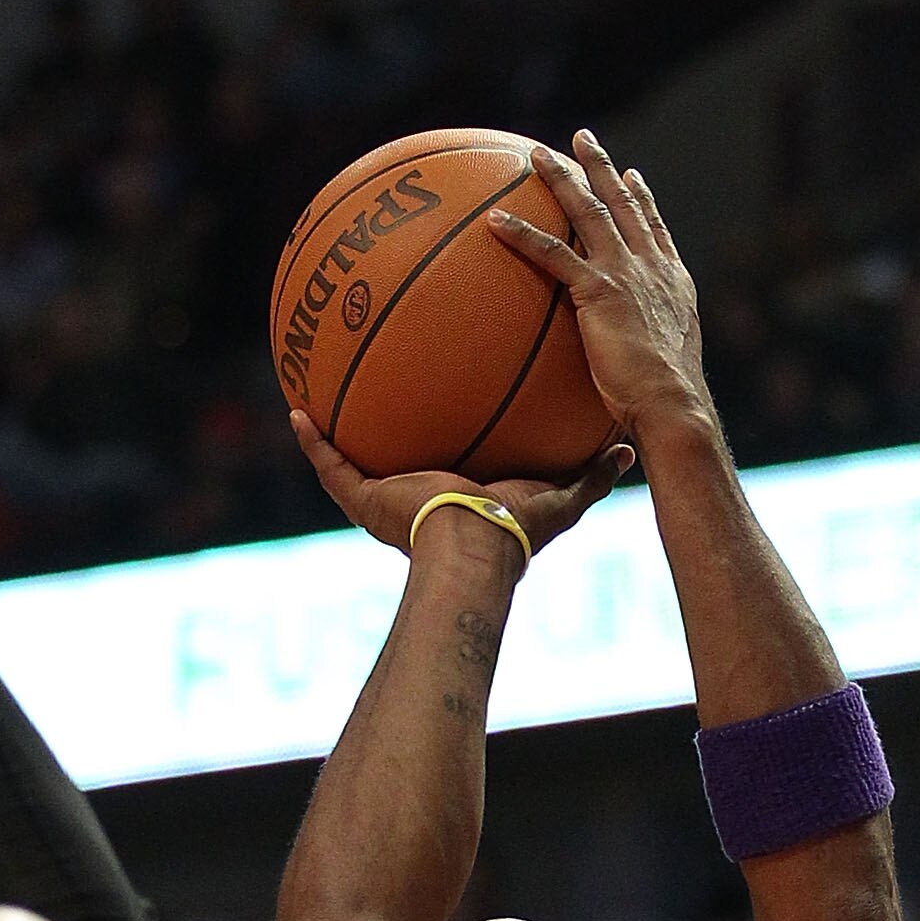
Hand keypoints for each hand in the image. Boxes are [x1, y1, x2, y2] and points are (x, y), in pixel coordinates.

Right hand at [288, 407, 632, 561]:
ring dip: (334, 429)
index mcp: (460, 495)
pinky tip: (295, 411)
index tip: (444, 395)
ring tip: (315, 383)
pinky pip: (329, 466)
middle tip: (378, 373)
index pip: (448, 456)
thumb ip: (592, 473)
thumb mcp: (564, 495)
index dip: (443, 428)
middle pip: (396, 451)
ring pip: (352, 458)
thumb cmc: (516, 528)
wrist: (474, 547)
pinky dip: (310, 442)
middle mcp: (419, 496)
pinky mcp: (363, 500)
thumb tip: (624, 450)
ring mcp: (386, 500)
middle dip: (385, 420)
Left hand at [488, 130, 714, 448]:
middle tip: (583, 138)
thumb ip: (651, 350)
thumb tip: (639, 375)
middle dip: (601, 167)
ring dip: (560, 180)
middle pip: (621, 203)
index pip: (653, 228)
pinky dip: (522, 234)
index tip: (632, 175)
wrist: (671, 400)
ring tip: (535, 156)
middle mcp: (650, 266)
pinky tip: (495, 220)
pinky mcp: (598, 290)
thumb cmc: (668, 400)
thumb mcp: (667, 366)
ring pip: (587, 212)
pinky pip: (551, 253)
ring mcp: (624, 273)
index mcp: (671, 280)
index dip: (641, 199)